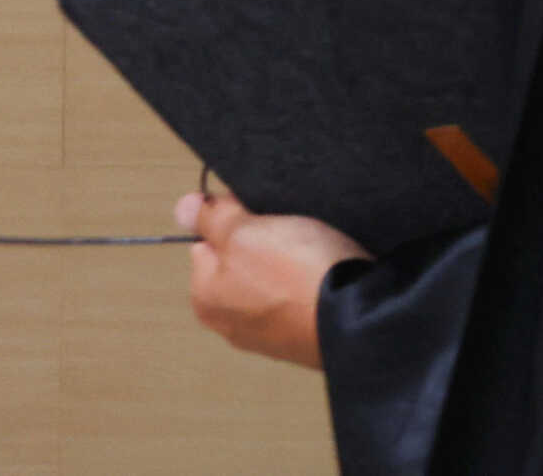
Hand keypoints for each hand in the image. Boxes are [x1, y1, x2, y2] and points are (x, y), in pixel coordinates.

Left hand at [174, 190, 370, 369]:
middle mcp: (230, 322)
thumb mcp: (247, 232)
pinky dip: (311, 284)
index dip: (235, 220)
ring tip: (314, 253)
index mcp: (205, 297)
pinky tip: (326, 274)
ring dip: (291, 265)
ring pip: (274, 281)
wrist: (359, 316)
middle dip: (264, 245)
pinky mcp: (304, 336)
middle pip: (242, 263)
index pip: (208, 242)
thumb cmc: (297, 277)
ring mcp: (269, 334)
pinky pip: (300, 297)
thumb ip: (213, 219)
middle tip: (292, 233)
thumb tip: (184, 207)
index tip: (260, 214)